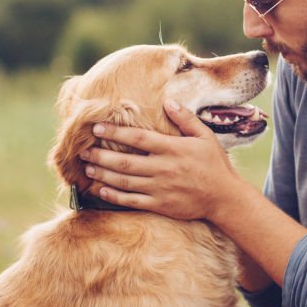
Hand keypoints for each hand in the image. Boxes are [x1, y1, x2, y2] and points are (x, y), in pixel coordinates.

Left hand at [81, 100, 244, 220]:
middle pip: (124, 161)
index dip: (115, 132)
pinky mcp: (160, 205)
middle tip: (83, 150)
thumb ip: (185, 119)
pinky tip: (100, 189)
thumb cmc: (215, 164)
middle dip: (100, 155)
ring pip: (124, 181)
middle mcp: (163, 168)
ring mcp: (160, 188)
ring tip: (87, 168)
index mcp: (172, 149)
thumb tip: (168, 101)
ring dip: (103, 174)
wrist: (224, 198)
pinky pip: (132, 201)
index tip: (96, 127)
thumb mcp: (205, 136)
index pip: (137, 138)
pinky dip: (114, 195)